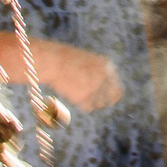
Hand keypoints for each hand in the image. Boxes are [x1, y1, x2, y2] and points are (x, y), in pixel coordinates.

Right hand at [0, 33, 124, 111]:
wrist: (51, 61)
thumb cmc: (64, 59)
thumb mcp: (85, 61)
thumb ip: (96, 74)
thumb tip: (101, 90)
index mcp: (107, 65)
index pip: (115, 82)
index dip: (107, 89)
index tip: (100, 93)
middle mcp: (105, 76)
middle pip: (114, 95)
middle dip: (106, 100)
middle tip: (96, 102)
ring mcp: (96, 87)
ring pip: (100, 103)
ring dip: (91, 102)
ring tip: (76, 92)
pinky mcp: (85, 97)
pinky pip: (88, 107)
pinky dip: (81, 104)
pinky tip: (72, 95)